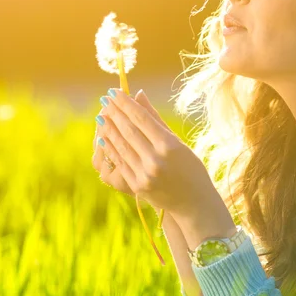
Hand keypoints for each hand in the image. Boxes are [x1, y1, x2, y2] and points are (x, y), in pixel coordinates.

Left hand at [95, 88, 218, 218]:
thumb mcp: (177, 141)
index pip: (141, 119)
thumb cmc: (189, 167)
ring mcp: (145, 174)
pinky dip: (110, 148)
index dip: (125, 104)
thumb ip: (155, 118)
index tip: (114, 92)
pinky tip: (104, 136)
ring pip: (121, 146)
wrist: (194, 203)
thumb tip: (138, 94)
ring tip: (100, 115)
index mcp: (169, 145)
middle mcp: (156, 159)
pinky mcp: (137, 185)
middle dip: (114, 113)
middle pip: (129, 130)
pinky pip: (120, 162)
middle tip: (104, 99)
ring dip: (108, 128)